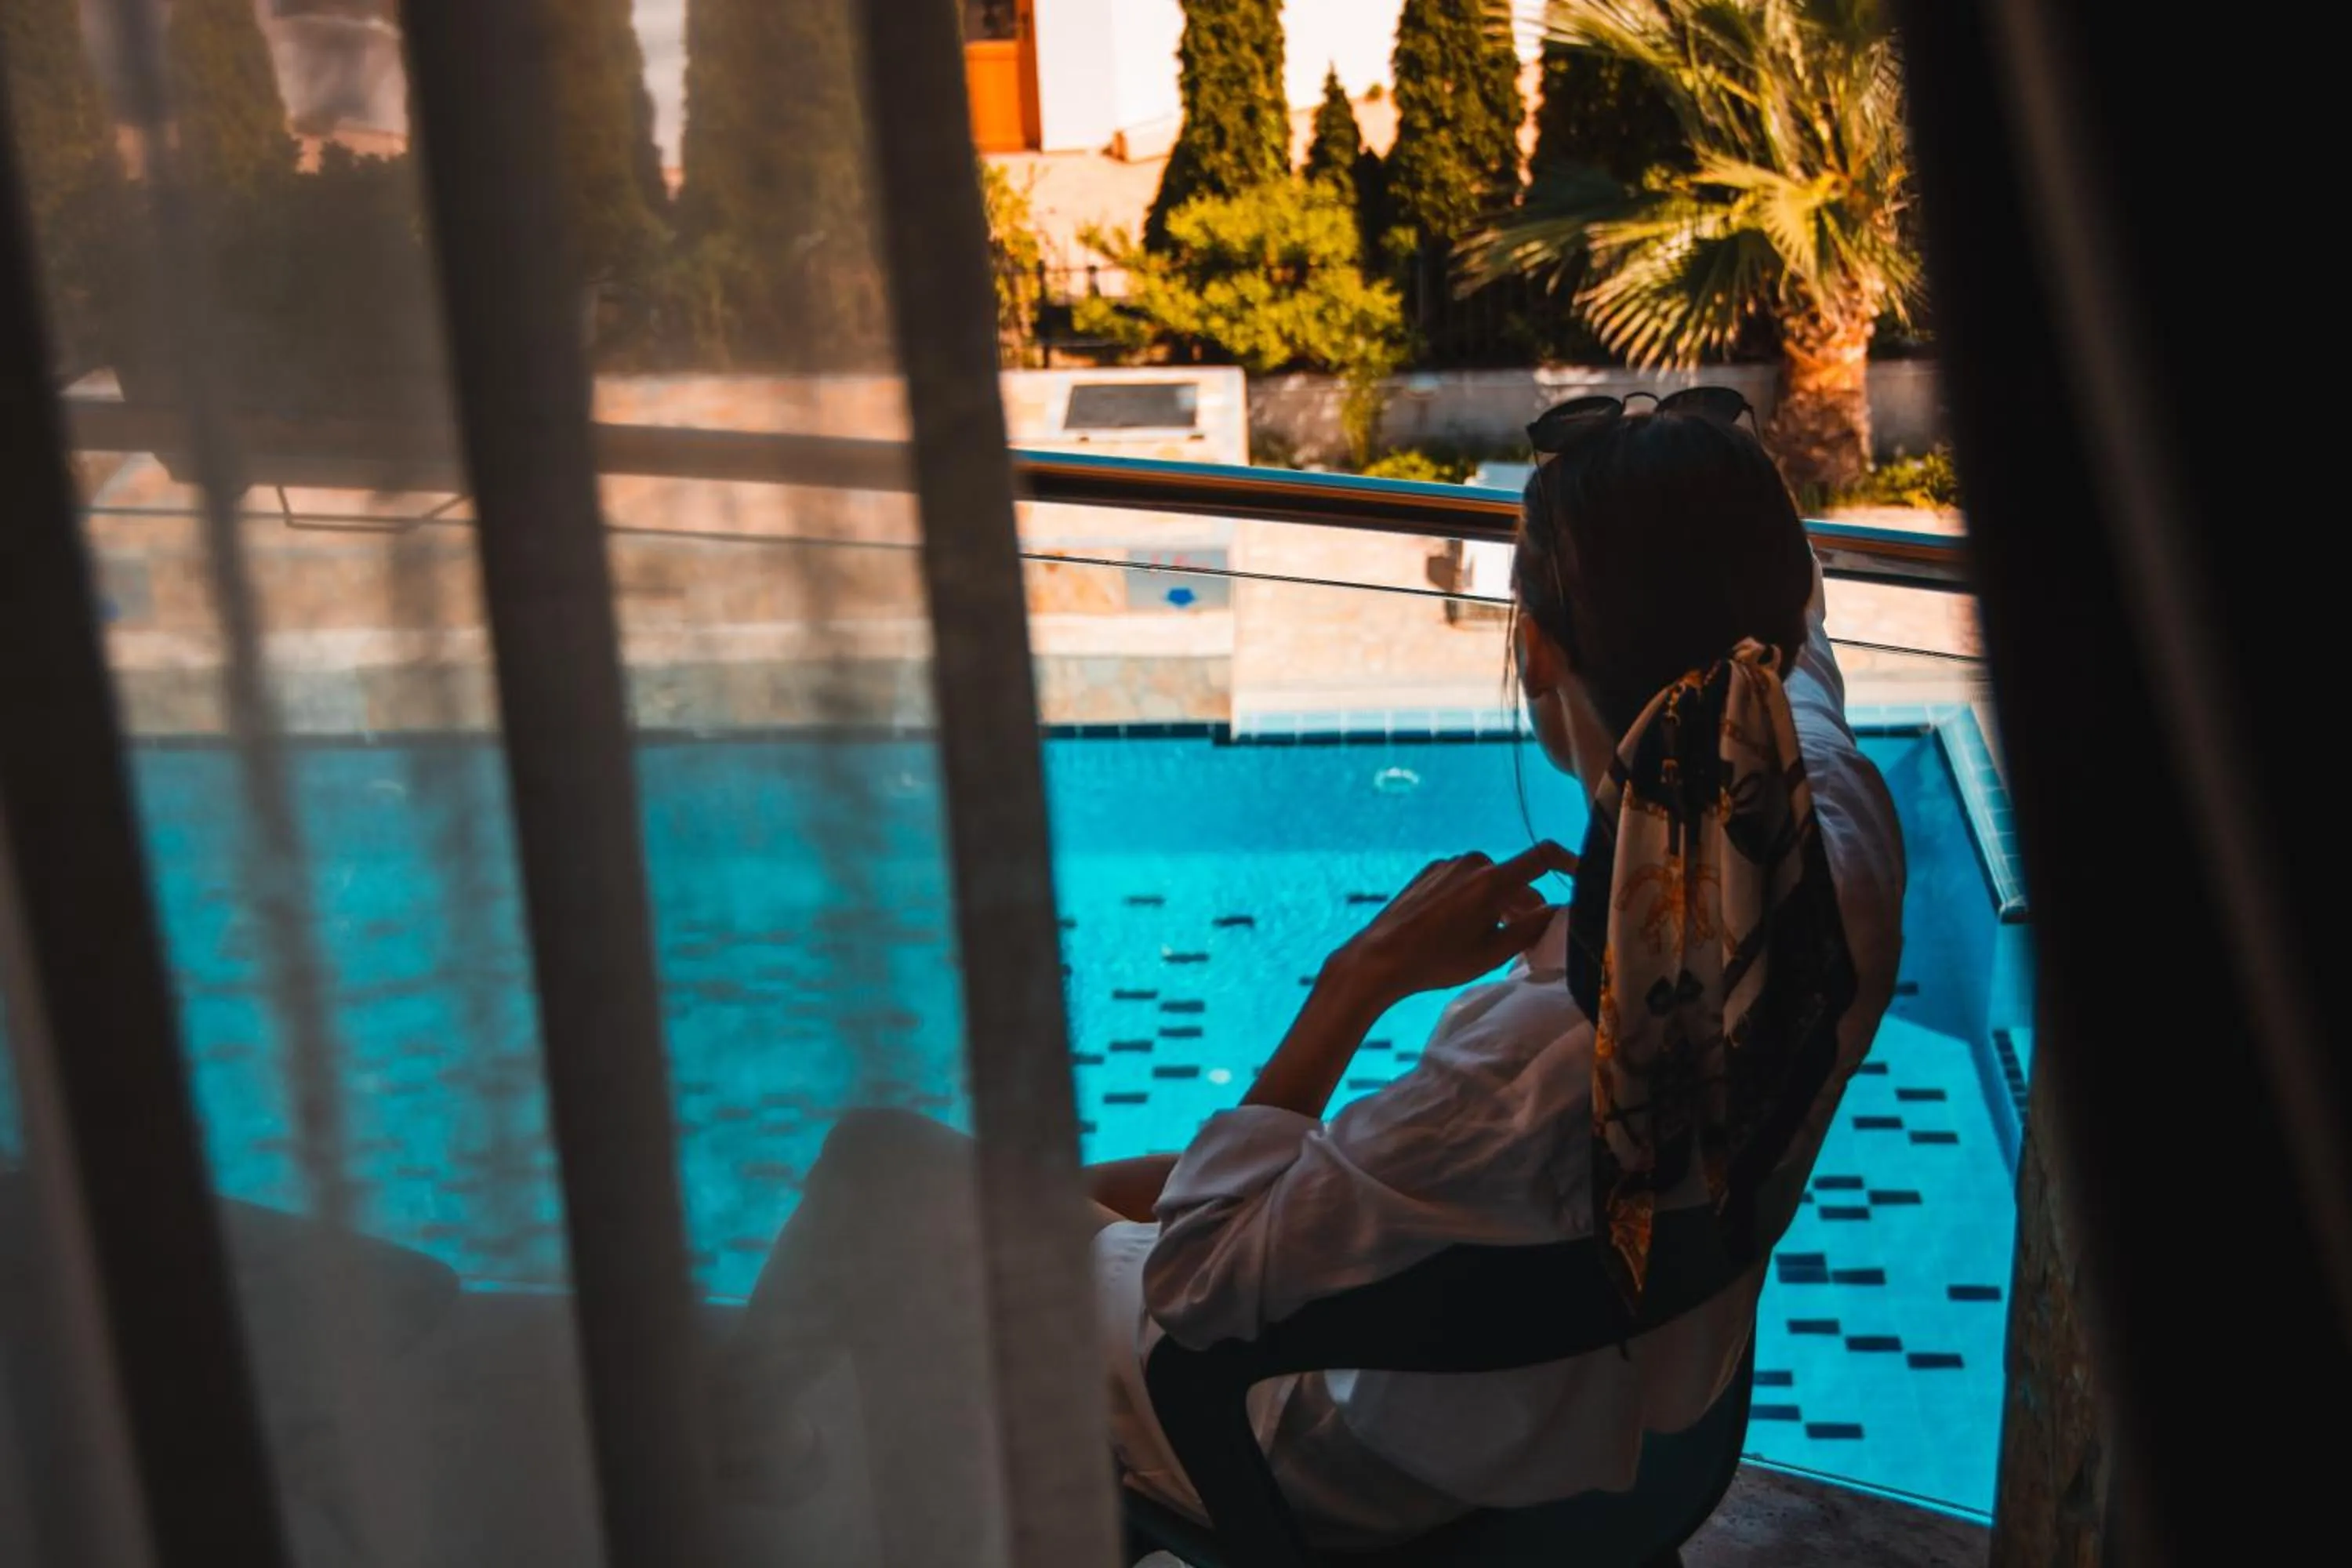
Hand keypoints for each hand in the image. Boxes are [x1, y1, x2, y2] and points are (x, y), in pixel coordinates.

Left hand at [1329, 842, 1577, 1008]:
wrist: (1379, 957)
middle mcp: (1472, 863)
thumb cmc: (1438, 961)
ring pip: (1489, 881)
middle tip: (1529, 935)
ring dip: (1499, 903)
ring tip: (1491, 937)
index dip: (1570, 861)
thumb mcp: (1492, 954)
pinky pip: (1464, 881)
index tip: (1583, 875)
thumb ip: (1530, 929)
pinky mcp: (1429, 872)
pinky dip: (1474, 899)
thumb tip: (1557, 911)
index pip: (1543, 856)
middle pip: (1515, 878)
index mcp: (1492, 880)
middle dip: (1527, 903)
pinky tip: (1460, 928)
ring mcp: (1447, 865)